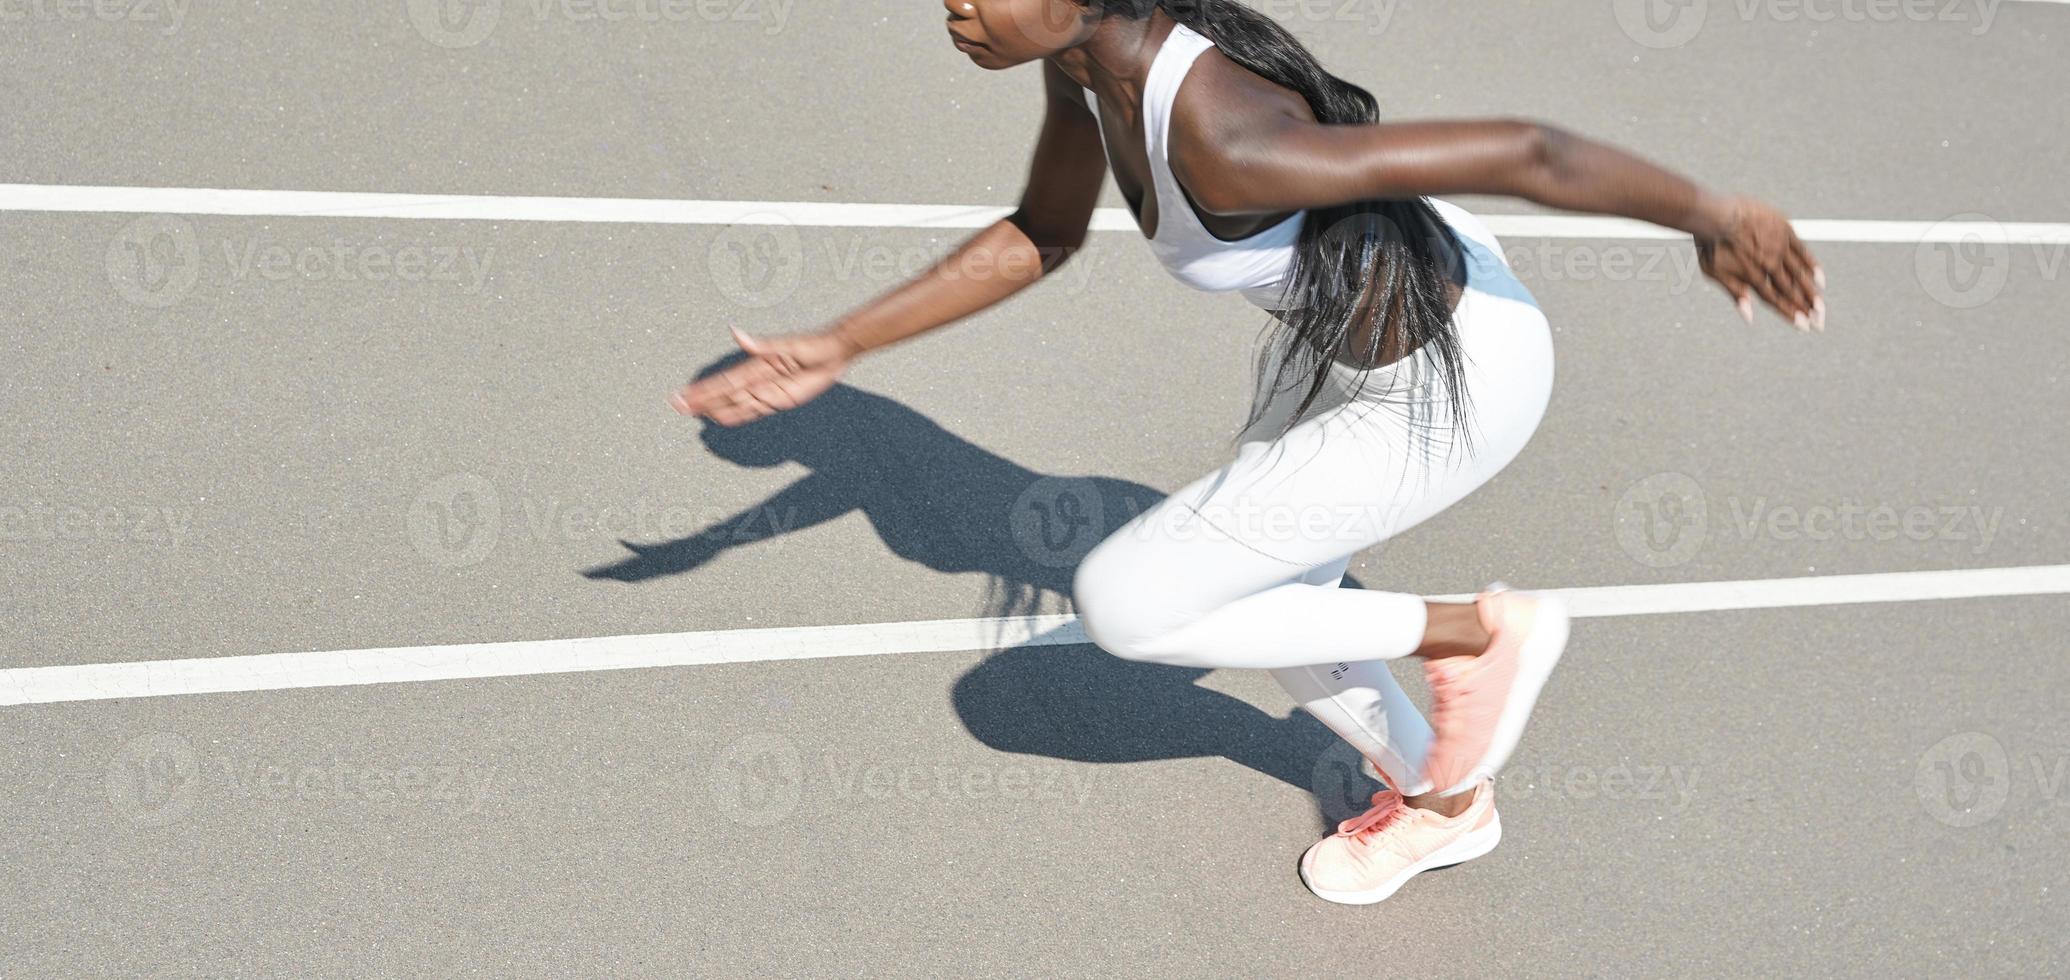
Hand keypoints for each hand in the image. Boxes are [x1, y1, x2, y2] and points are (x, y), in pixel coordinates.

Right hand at [670, 327, 856, 424]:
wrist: (832, 352)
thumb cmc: (810, 344)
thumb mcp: (785, 344)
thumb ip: (759, 344)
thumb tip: (735, 332)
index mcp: (755, 365)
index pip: (723, 381)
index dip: (703, 389)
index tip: (684, 392)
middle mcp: (756, 379)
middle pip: (723, 394)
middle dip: (701, 400)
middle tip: (677, 405)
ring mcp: (766, 391)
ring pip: (735, 404)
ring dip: (714, 409)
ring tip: (693, 413)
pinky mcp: (779, 400)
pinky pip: (754, 411)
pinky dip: (737, 415)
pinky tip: (722, 418)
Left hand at [1695, 196, 1826, 331]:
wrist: (1715, 214)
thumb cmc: (1710, 245)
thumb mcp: (1715, 273)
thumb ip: (1736, 294)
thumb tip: (1749, 317)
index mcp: (1753, 277)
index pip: (1776, 301)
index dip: (1790, 314)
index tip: (1804, 326)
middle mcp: (1769, 265)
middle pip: (1791, 291)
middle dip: (1806, 308)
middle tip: (1820, 322)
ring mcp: (1779, 248)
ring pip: (1799, 274)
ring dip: (1811, 292)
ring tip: (1821, 307)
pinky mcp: (1784, 231)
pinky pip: (1803, 251)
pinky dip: (1812, 266)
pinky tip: (1820, 279)